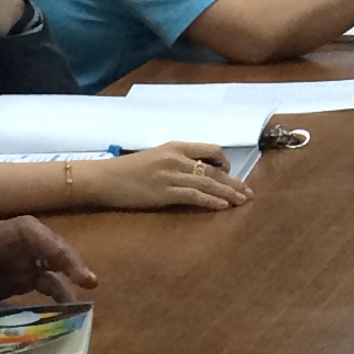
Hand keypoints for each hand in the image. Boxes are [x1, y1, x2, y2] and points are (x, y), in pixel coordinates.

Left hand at [0, 215, 94, 308]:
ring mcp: (20, 261)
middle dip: (71, 261)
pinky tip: (68, 307)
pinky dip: (59, 291)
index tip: (70, 265)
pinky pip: (45, 281)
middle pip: (50, 246)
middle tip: (90, 281)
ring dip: (70, 275)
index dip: (55, 246)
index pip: (34, 233)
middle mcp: (16, 245)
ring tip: (87, 292)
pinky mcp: (19, 278)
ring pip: (53, 263)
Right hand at [94, 141, 250, 213]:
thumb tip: (196, 172)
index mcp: (175, 146)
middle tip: (249, 192)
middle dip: (234, 182)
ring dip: (228, 193)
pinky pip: (194, 196)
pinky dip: (210, 200)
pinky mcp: (164, 192)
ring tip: (242, 200)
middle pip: (213, 169)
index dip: (224, 161)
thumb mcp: (156, 158)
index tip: (230, 173)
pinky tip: (223, 206)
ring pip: (208, 182)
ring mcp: (171, 175)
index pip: (210, 149)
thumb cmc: (128, 170)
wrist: (104, 178)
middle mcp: (176, 158)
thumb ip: (176, 162)